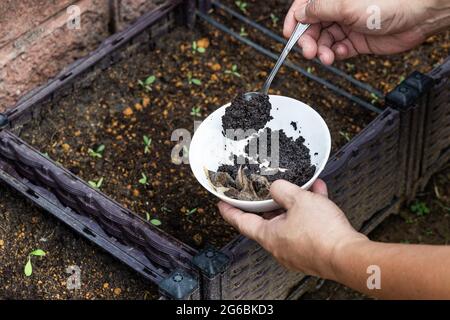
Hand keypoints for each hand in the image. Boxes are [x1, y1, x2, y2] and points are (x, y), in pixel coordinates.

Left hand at [218, 179, 366, 278]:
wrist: (349, 255)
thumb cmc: (322, 234)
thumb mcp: (298, 200)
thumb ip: (282, 189)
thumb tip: (276, 187)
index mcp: (269, 236)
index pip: (241, 222)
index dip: (230, 211)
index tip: (222, 204)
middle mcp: (280, 246)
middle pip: (267, 221)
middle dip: (269, 202)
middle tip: (266, 190)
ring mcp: (296, 250)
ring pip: (290, 221)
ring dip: (295, 203)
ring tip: (303, 187)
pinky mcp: (312, 250)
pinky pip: (306, 226)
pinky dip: (310, 211)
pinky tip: (319, 195)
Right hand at [284, 0, 449, 64]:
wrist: (418, 16)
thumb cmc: (389, 2)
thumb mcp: (345, 5)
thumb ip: (318, 10)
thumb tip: (299, 14)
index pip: (305, 6)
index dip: (294, 20)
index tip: (288, 34)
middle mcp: (338, 9)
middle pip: (312, 27)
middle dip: (308, 40)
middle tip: (309, 51)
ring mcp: (347, 25)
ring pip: (324, 41)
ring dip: (321, 51)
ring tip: (326, 57)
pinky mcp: (356, 41)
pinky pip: (338, 50)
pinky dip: (336, 54)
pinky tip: (341, 54)